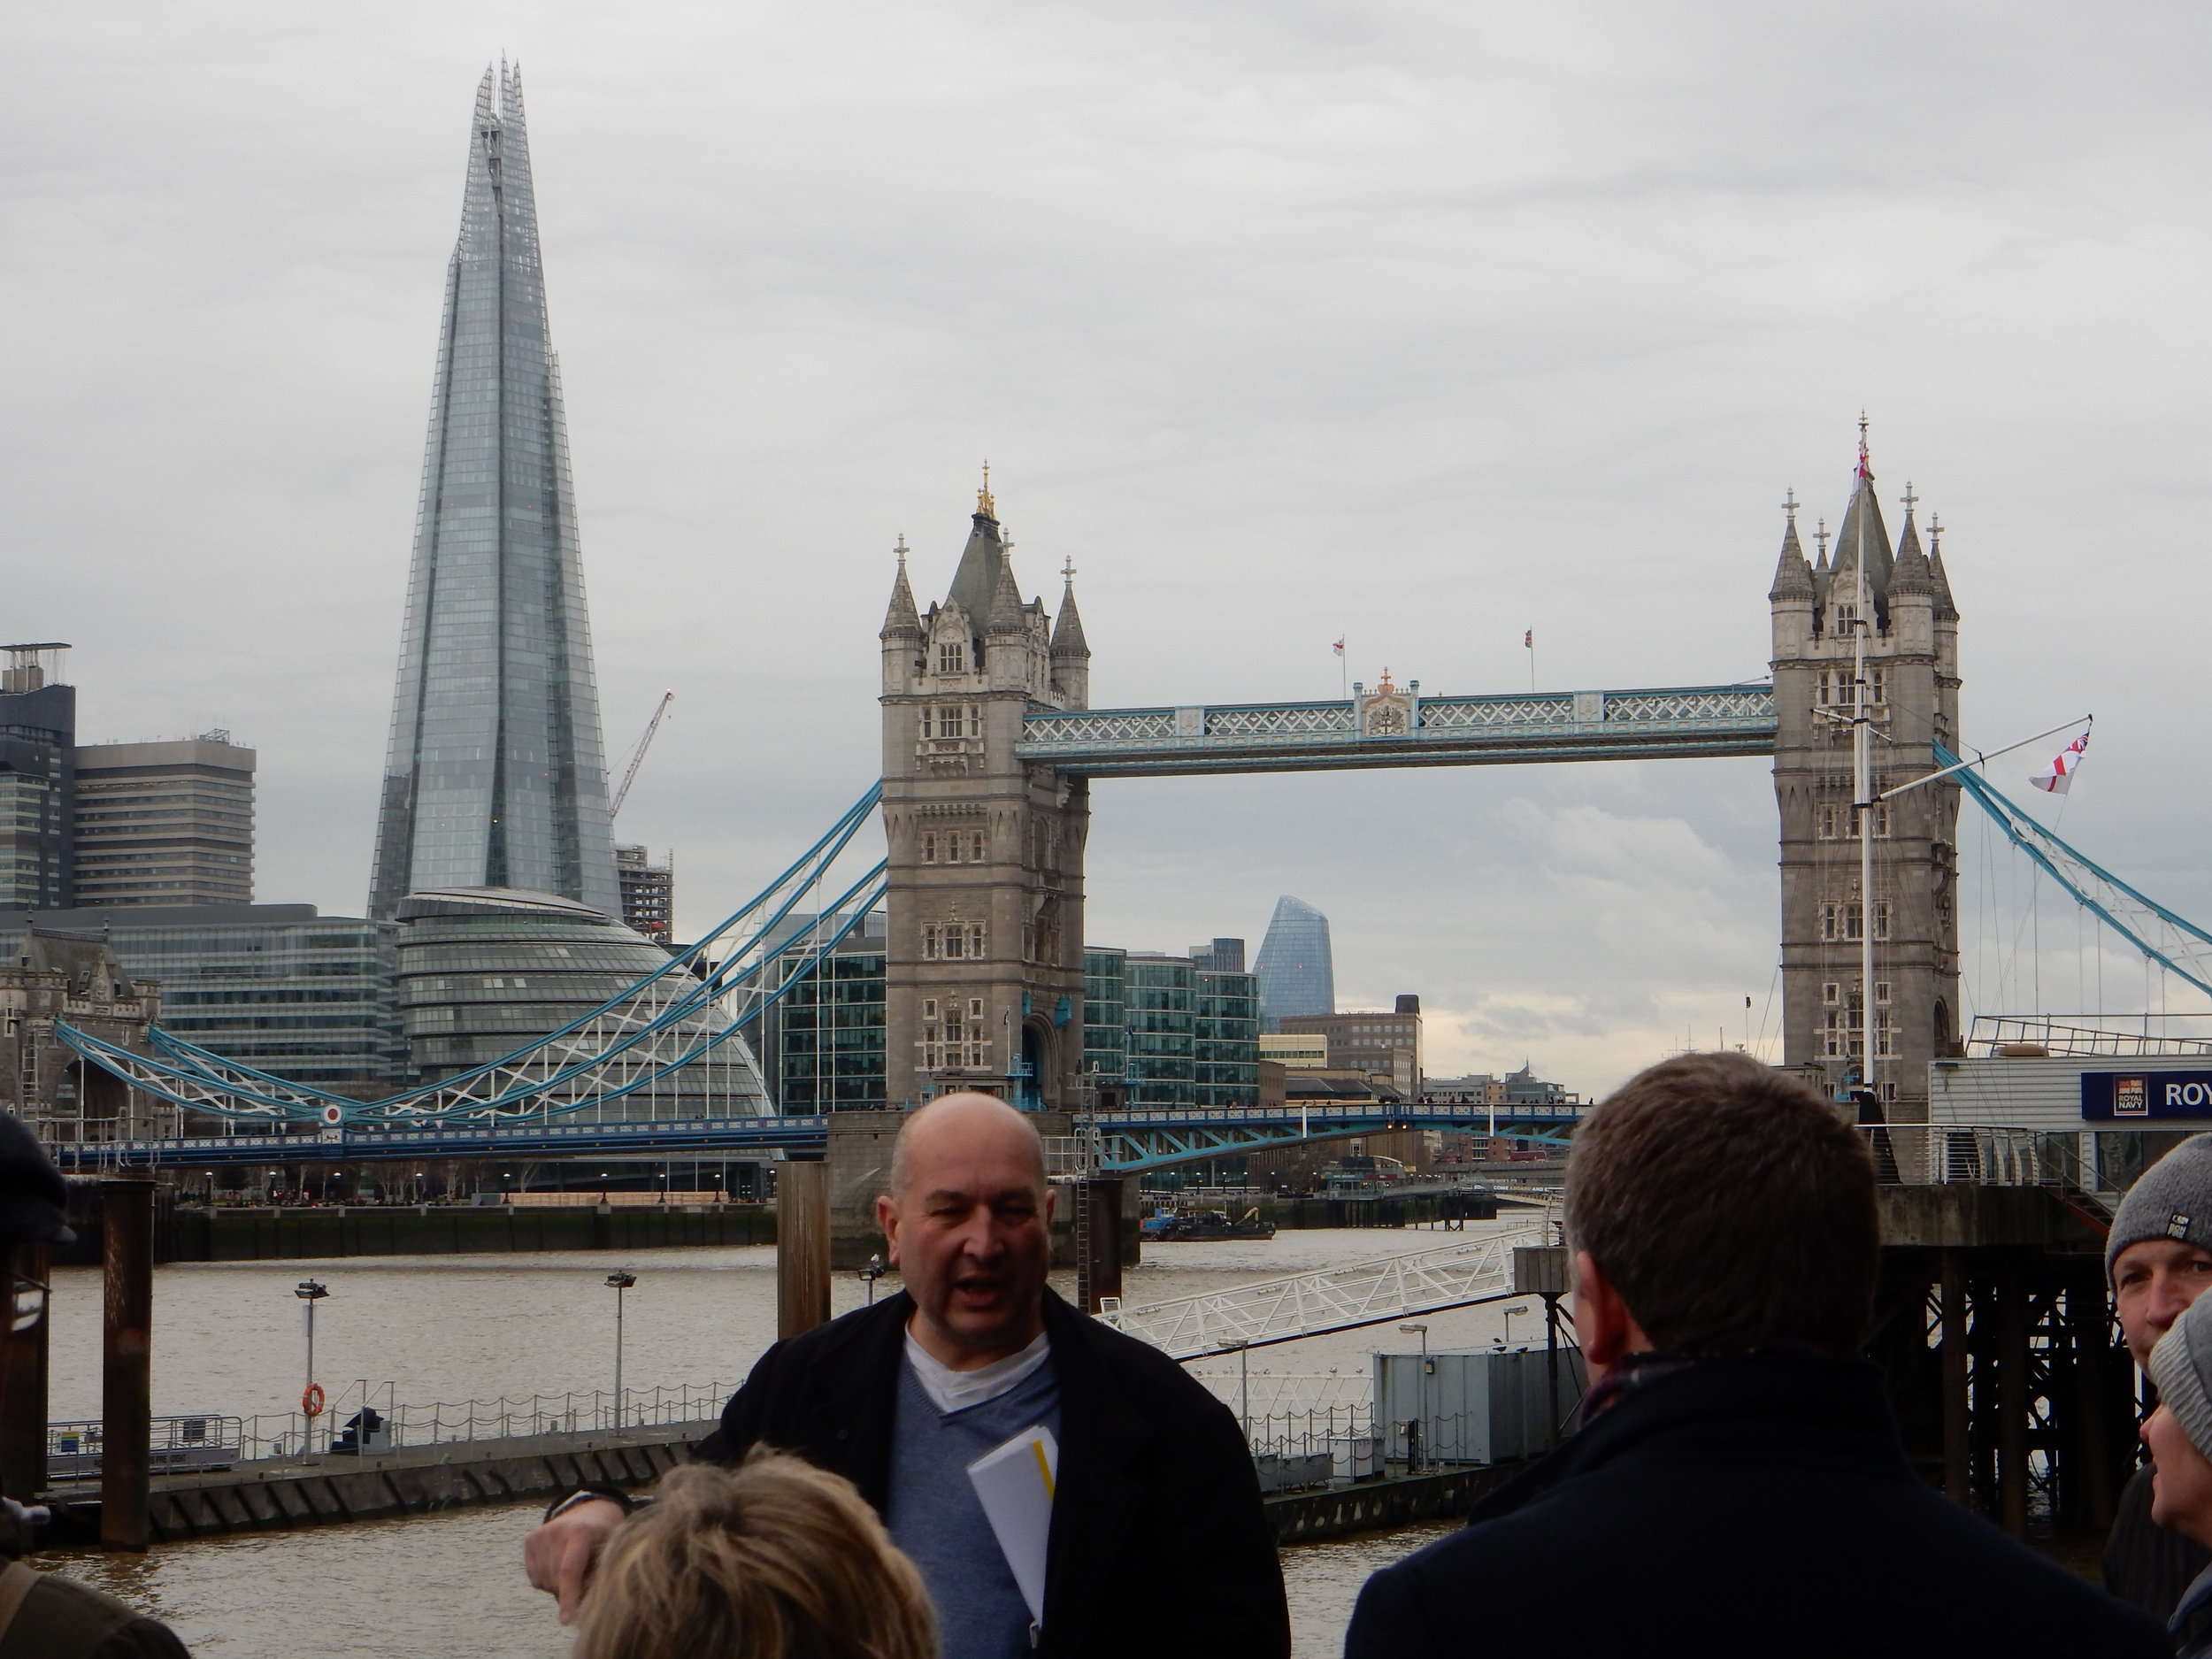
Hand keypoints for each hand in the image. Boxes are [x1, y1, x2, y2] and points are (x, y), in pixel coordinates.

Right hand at [523, 1497, 625, 1622]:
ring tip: (575, 1570)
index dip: (568, 1597)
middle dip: (569, 1592)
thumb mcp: (612, 1551)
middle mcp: (557, 1530)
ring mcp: (541, 1534)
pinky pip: (534, 1578)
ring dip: (558, 1587)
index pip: (569, 1570)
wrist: (590, 1510)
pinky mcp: (530, 1539)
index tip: (566, 1620)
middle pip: (556, 1580)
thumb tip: (586, 1610)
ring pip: (544, 1582)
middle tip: (585, 1581)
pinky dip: (547, 1580)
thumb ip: (600, 1576)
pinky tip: (559, 1565)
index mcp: (581, 1531)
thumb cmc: (605, 1537)